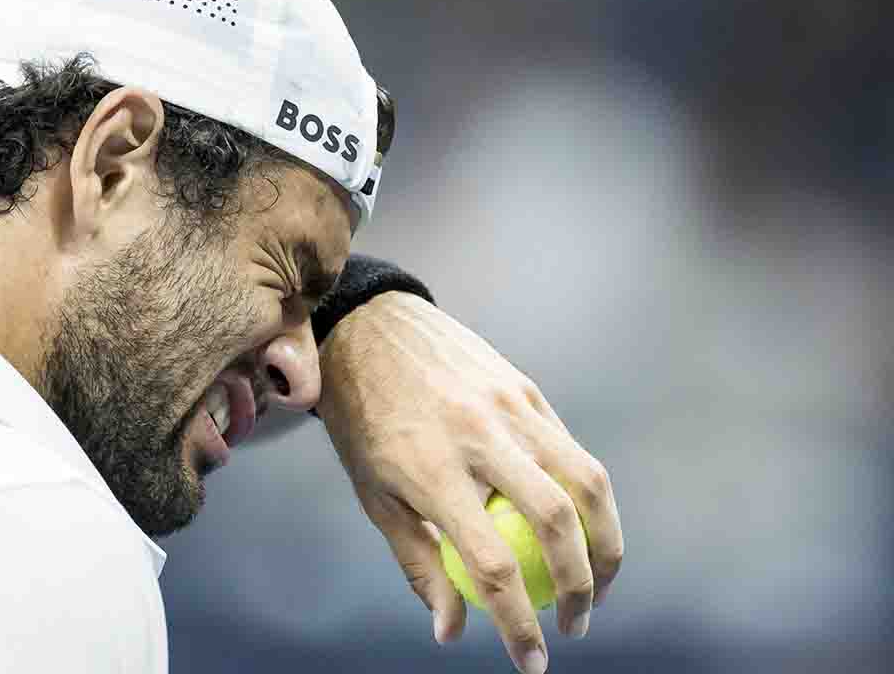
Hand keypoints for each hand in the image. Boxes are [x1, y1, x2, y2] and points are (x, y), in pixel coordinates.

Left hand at [315, 292, 623, 673]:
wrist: (369, 329)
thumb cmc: (363, 421)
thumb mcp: (373, 494)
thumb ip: (418, 563)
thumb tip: (451, 633)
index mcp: (430, 469)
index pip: (491, 562)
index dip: (517, 623)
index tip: (533, 663)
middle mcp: (477, 435)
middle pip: (556, 521)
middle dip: (580, 588)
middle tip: (575, 625)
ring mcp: (509, 405)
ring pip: (586, 482)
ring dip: (606, 544)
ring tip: (598, 584)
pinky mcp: (527, 387)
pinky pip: (572, 450)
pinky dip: (588, 497)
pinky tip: (583, 528)